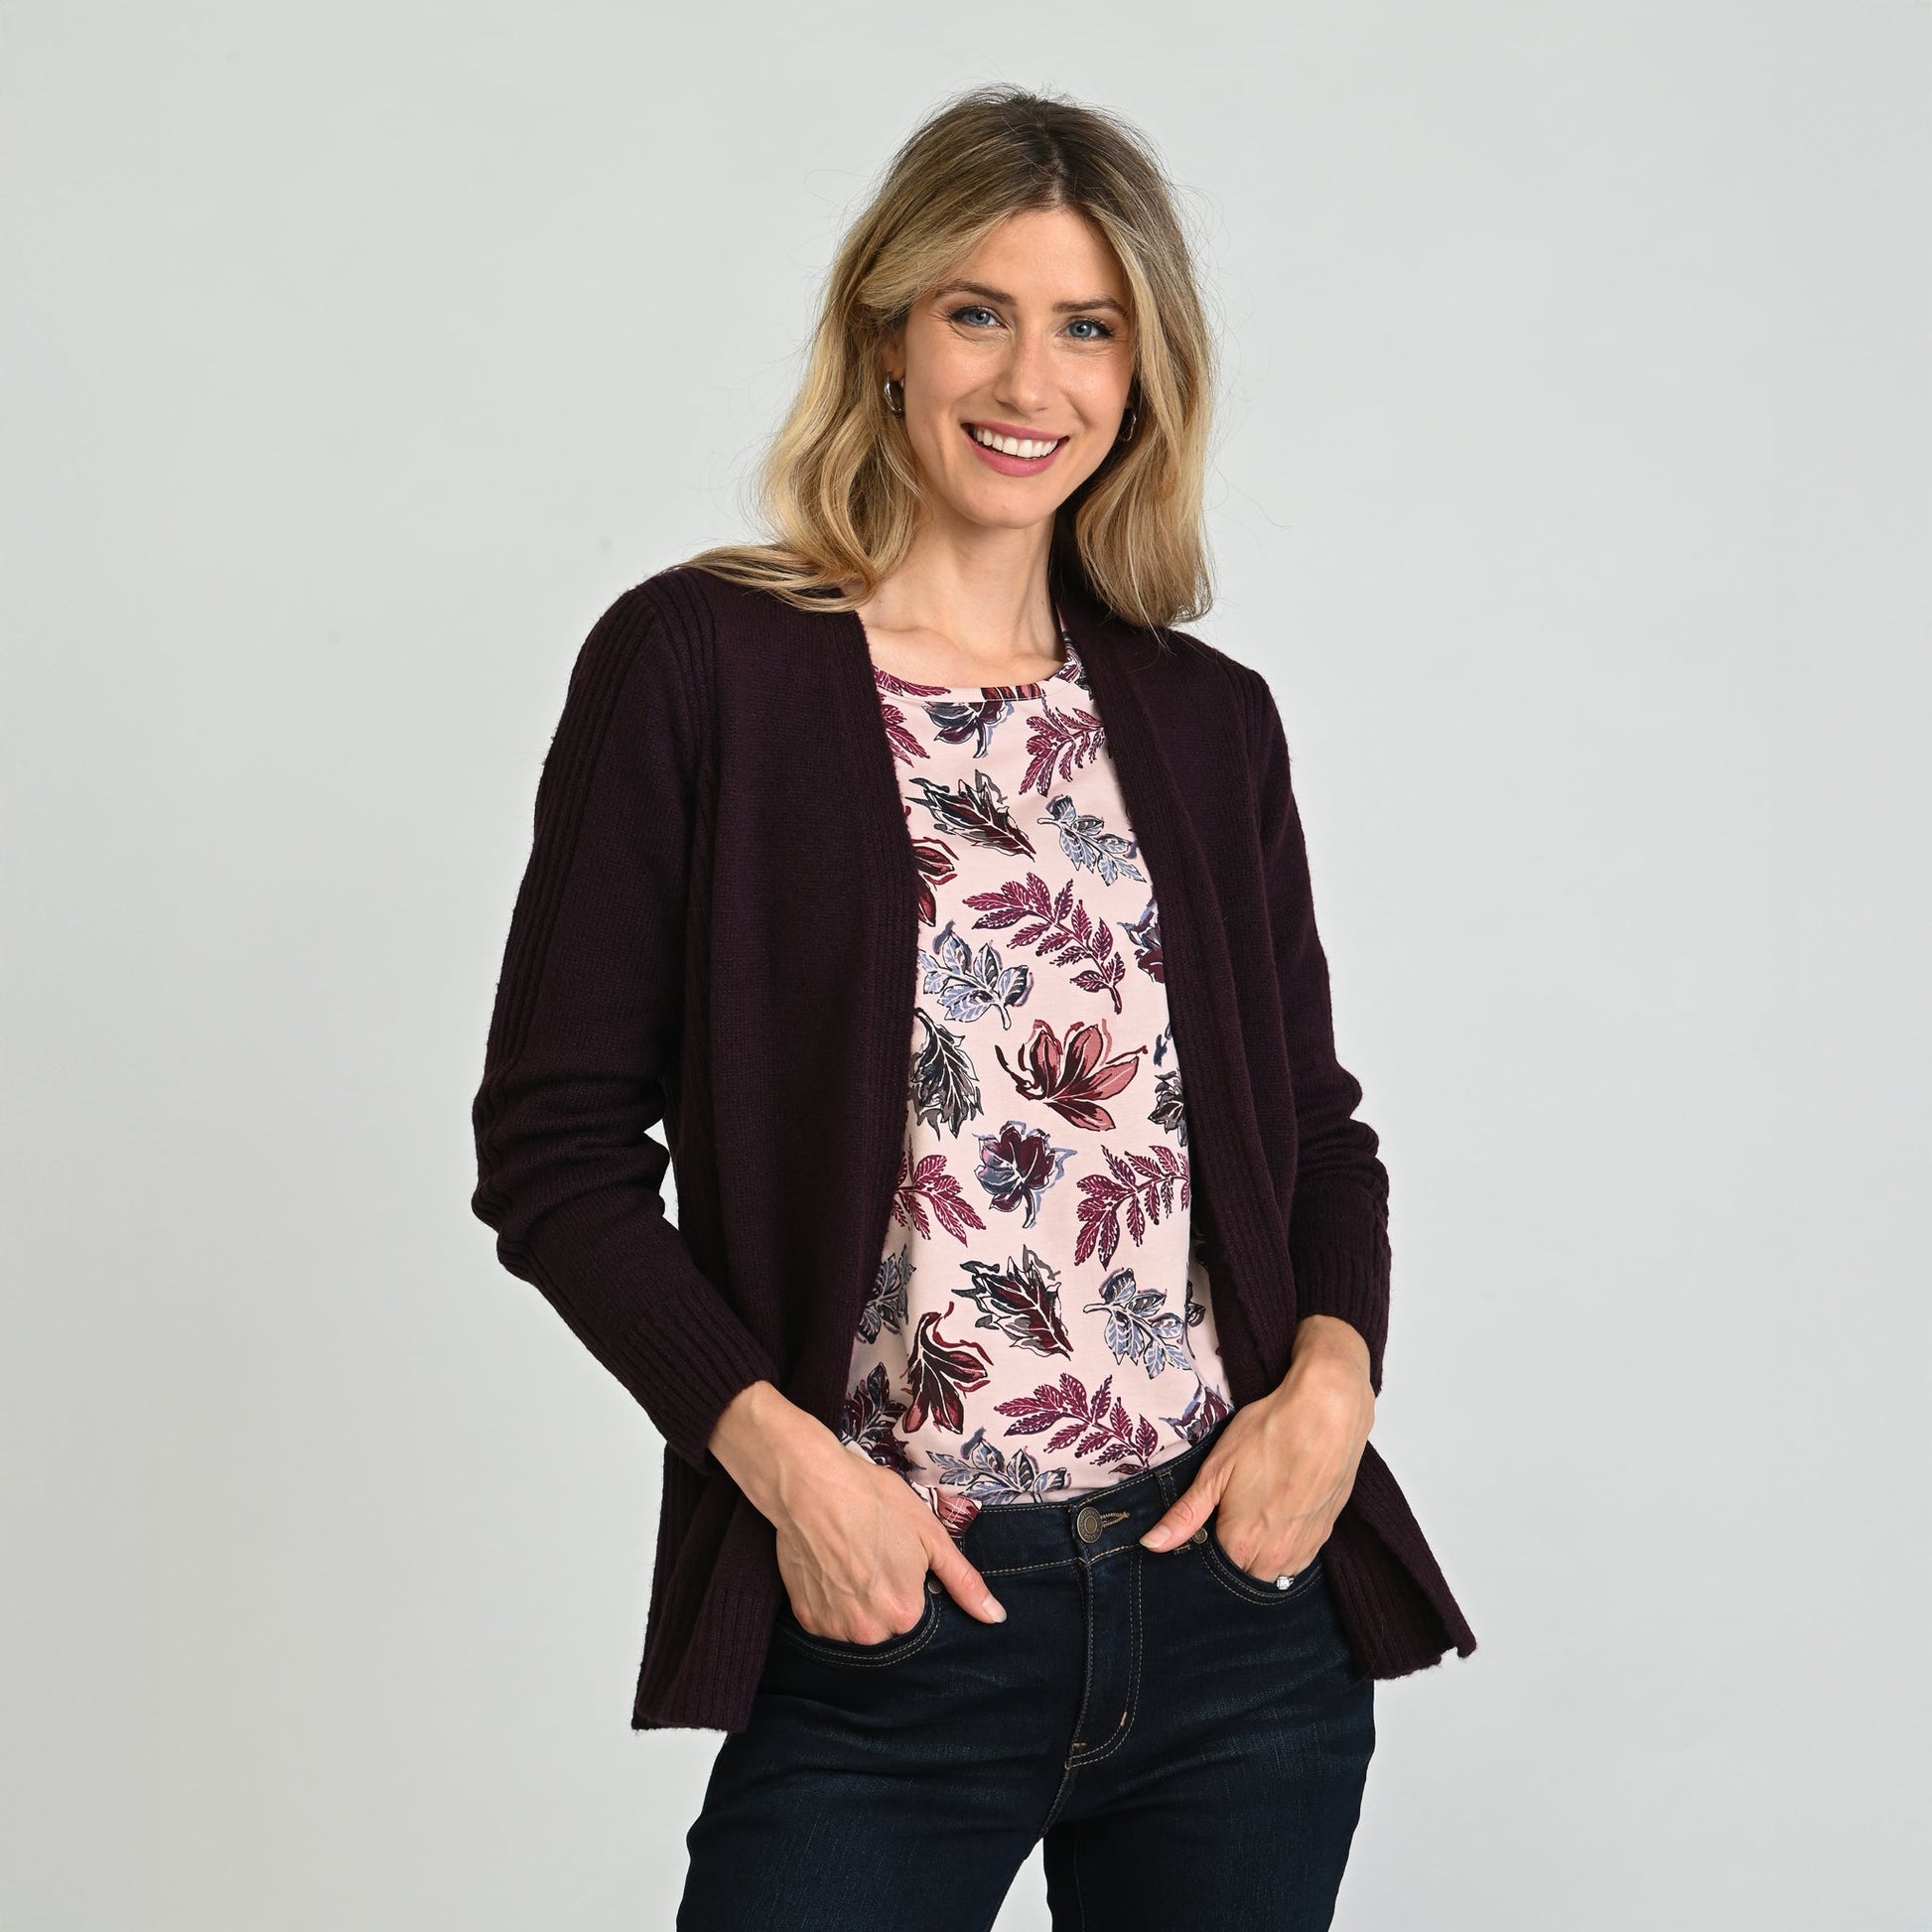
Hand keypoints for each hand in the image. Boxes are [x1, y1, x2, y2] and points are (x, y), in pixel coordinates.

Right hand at [708, 1380, 1006, 1637]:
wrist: (811, 1485)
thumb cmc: (874, 1501)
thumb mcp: (930, 1534)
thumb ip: (964, 1582)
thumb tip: (997, 1618)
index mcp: (905, 1614)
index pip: (918, 1612)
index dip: (909, 1581)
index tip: (896, 1556)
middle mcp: (869, 1632)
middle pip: (887, 1623)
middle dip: (884, 1596)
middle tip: (873, 1554)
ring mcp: (833, 1628)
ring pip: (857, 1624)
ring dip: (857, 1602)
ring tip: (849, 1559)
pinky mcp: (805, 1618)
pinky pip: (828, 1620)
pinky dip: (831, 1600)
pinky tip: (830, 1567)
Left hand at [1137, 1317, 1373, 1579]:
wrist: (1328, 1413)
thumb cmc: (1269, 1433)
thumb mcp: (1216, 1469)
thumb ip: (1186, 1514)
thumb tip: (1152, 1544)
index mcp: (1240, 1545)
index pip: (1214, 1569)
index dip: (1206, 1546)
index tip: (1207, 1521)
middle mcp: (1275, 1558)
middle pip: (1243, 1572)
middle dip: (1233, 1552)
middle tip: (1231, 1512)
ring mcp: (1304, 1548)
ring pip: (1273, 1570)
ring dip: (1261, 1552)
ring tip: (1257, 1511)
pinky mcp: (1325, 1534)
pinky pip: (1298, 1559)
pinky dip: (1286, 1545)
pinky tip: (1280, 1513)